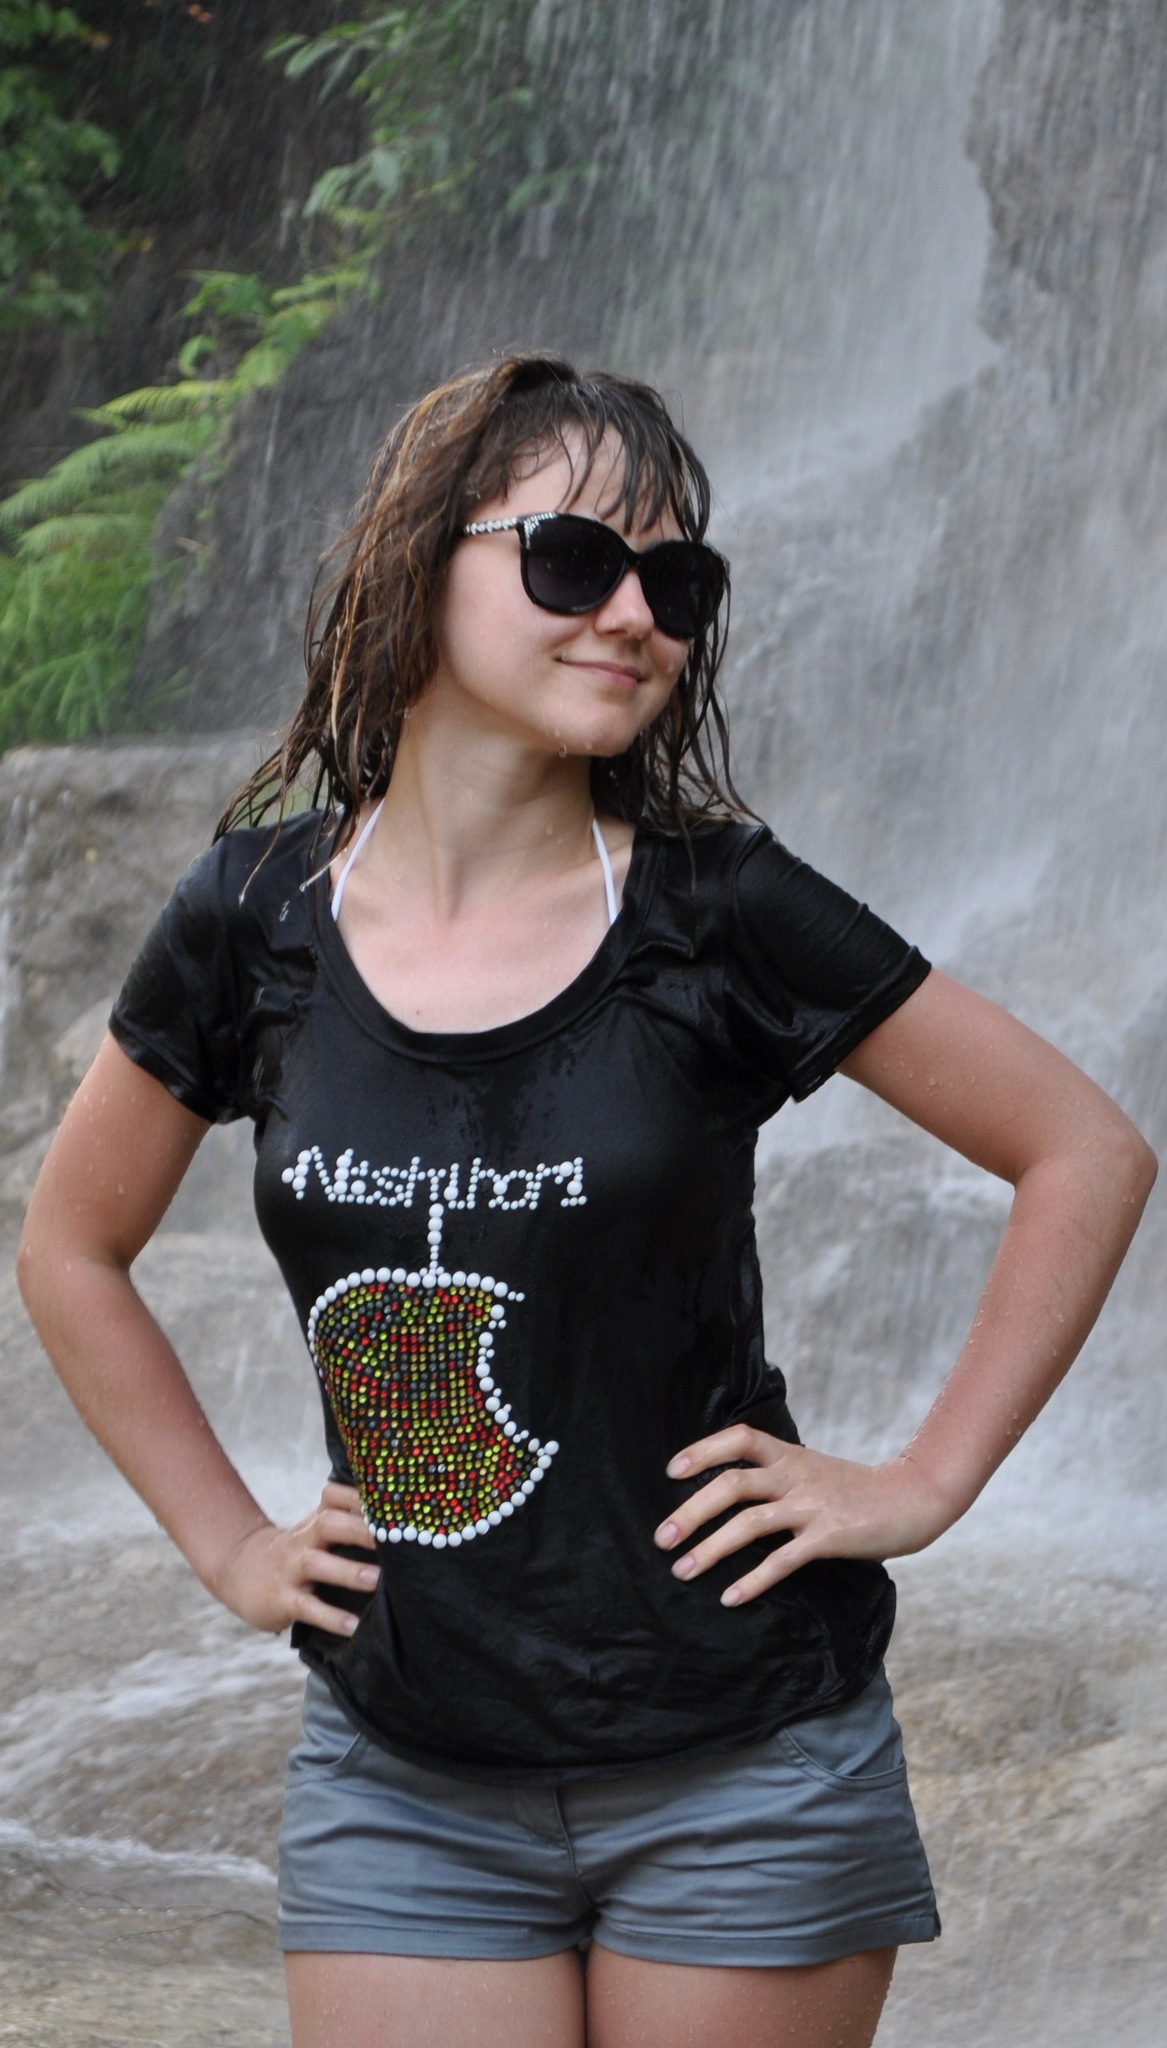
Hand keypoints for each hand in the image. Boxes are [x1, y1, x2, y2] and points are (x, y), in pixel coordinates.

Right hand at [210, 1481, 379, 1636]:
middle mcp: (302, 1539)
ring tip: (376, 1580)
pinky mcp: (281, 1599)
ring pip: (317, 1564)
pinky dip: (330, 1618)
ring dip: (348, 1572)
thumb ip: (347, 1524)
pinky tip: (353, 1627)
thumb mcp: (313, 1531)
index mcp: (315, 1521)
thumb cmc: (295, 1552)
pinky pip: (307, 1607)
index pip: (334, 1496)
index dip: (359, 1495)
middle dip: (359, 1529)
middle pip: (328, 1523)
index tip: (390, 1500)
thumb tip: (399, 1525)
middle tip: (392, 1537)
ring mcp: (289, 1569)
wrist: (238, 1571)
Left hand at [654, 1427, 951, 1607]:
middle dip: (692, 1511)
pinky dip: (753, 1579)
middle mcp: (797, 1475)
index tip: (672, 1472)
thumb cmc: (856, 1489)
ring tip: (682, 1571)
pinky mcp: (830, 1537)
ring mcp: (813, 1505)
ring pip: (750, 1522)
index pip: (740, 1439)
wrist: (913, 1498)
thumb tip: (729, 1493)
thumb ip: (778, 1475)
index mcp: (790, 1455)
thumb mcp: (813, 1470)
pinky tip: (730, 1597)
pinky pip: (783, 1559)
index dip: (703, 1451)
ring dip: (711, 1548)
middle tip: (662, 1538)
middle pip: (733, 1484)